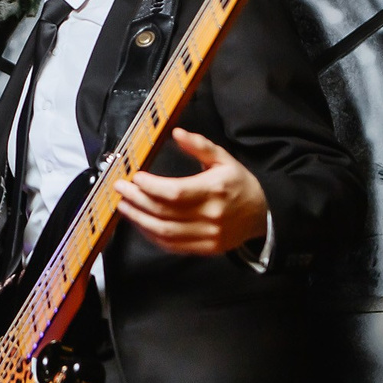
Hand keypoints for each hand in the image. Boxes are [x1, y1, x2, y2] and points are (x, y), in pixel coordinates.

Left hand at [112, 128, 267, 255]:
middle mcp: (211, 216)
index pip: (175, 192)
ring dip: (138, 219)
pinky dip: (151, 234)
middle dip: (137, 199)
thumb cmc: (239, 184)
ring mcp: (207, 236)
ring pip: (163, 232)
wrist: (261, 216)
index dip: (151, 186)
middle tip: (120, 188)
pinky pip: (170, 245)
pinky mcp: (203, 249)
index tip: (135, 176)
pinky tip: (140, 221)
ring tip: (123, 204)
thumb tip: (177, 133)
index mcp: (215, 190)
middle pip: (164, 212)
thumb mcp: (224, 159)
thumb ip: (200, 146)